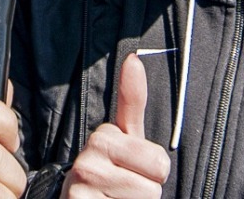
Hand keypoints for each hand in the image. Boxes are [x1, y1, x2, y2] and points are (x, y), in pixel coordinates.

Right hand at [62, 54, 169, 197]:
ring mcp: (83, 188)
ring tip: (115, 198)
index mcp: (103, 137)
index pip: (160, 162)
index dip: (152, 171)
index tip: (129, 168)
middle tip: (124, 187)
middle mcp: (88, 161)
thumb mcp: (123, 136)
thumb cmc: (107, 171)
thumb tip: (133, 58)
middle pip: (154, 185)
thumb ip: (132, 100)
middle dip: (145, 190)